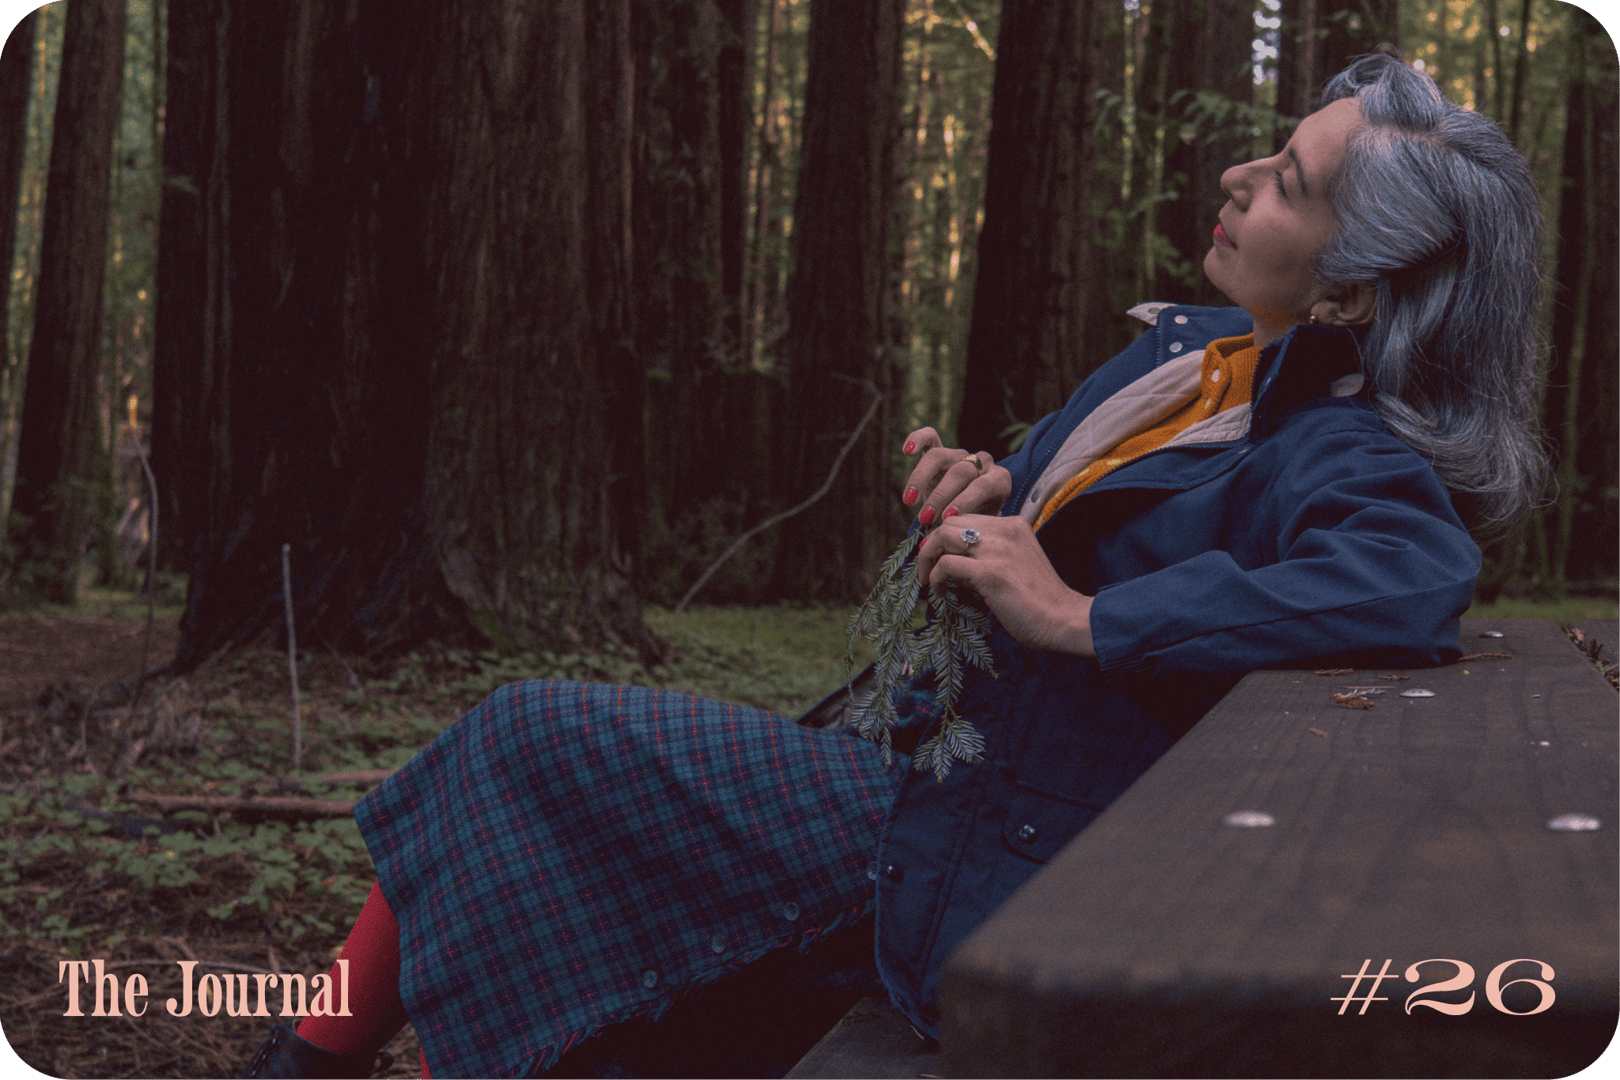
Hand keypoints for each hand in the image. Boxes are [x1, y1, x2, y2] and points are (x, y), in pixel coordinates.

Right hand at [900, 427, 1012, 526]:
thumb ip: (964, 527)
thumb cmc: (974, 523)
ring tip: (909, 501)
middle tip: (926, 517)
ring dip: (921, 479)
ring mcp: (961, 454)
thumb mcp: (976, 527)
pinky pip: (929, 436)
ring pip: (940, 456)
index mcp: (998, 481)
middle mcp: (981, 463)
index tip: (947, 519)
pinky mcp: (941, 448)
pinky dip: (917, 440)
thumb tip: (943, 537)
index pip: (982, 486)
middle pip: (959, 472)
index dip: (965, 501)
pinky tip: (907, 451)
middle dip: (941, 496)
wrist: (970, 513)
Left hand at [916, 514, 1095, 656]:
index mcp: (1013, 525)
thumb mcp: (1015, 563)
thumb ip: (989, 555)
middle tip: (928, 568)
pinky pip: (946, 565)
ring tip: (929, 580)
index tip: (939, 557)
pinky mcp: (990, 573)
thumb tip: (952, 563)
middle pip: (949, 522)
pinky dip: (935, 578)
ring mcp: (998, 549)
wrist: (1064, 618)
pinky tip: (941, 593)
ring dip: (927, 559)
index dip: (946, 537)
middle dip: (931, 545)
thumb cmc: (1040, 599)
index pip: (966, 518)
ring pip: (942, 536)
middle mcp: (1005, 530)